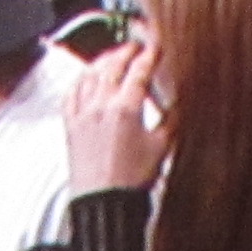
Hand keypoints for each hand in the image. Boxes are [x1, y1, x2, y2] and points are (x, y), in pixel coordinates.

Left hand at [65, 34, 166, 195]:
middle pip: (112, 66)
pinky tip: (84, 77)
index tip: (156, 47)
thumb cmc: (130, 181)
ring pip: (90, 75)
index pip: (139, 70)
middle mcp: (100, 106)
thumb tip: (181, 103)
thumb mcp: (162, 147)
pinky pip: (71, 93)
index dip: (149, 55)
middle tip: (135, 47)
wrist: (103, 203)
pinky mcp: (70, 125)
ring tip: (111, 57)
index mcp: (125, 108)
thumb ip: (172, 119)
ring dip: (102, 61)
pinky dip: (79, 80)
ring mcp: (82, 114)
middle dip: (125, 52)